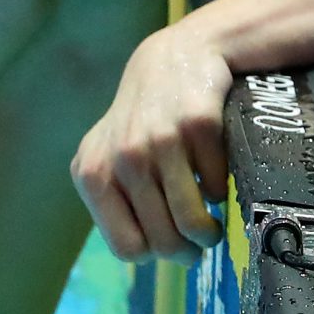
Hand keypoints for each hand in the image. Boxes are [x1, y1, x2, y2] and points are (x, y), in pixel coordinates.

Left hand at [72, 22, 231, 261]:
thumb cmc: (140, 121)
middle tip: (199, 245)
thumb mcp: (109, 157)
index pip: (125, 247)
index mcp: (92, 174)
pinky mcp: (198, 125)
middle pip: (162, 242)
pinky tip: (213, 175)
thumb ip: (115, 200)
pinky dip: (221, 189)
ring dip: (209, 233)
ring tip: (212, 227)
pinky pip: (218, 186)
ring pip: (191, 222)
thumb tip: (144, 254)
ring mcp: (160, 141)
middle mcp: (122, 158)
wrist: (174, 59)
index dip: (152, 254)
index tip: (167, 247)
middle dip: (186, 252)